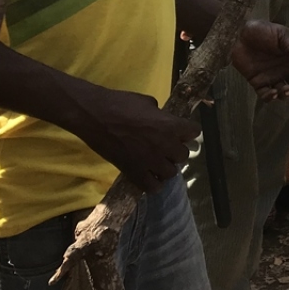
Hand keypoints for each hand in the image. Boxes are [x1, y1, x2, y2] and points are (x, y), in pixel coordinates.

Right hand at [72, 88, 200, 193]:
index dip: (188, 131)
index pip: (194, 132)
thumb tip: (163, 120)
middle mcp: (165, 145)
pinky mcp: (134, 172)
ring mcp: (150, 161)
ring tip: (156, 162)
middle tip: (165, 147)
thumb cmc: (120, 103)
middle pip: (183, 155)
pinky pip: (153, 187)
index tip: (181, 131)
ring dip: (165, 167)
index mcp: (170, 125)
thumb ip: (160, 115)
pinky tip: (148, 176)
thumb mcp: (147, 102)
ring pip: (171, 172)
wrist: (94, 116)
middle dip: (175, 150)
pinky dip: (153, 183)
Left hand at [232, 20, 288, 100]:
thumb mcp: (281, 34)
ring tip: (286, 89)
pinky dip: (270, 97)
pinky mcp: (258, 82)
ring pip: (283, 92)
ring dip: (286, 94)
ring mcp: (272, 77)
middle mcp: (284, 70)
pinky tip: (272, 92)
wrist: (241, 34)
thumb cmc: (263, 30)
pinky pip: (265, 94)